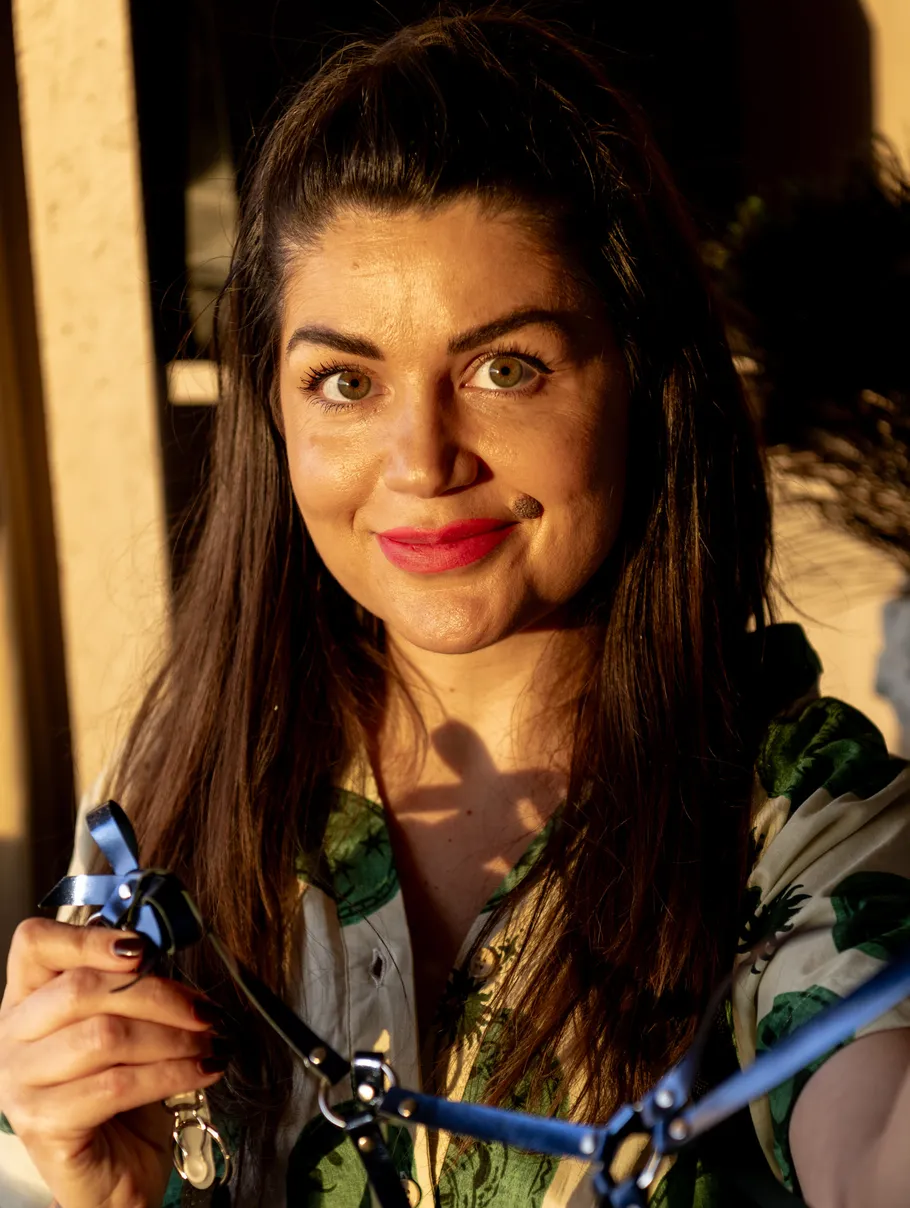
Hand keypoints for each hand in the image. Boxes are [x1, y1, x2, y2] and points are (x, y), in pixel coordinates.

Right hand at [0, 917, 227, 1207]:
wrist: (118, 1175)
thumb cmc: (123, 1092)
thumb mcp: (126, 1025)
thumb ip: (131, 984)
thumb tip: (164, 949)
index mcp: (26, 1000)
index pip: (35, 944)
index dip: (89, 938)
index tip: (144, 947)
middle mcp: (11, 1037)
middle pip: (81, 989)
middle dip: (158, 994)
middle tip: (204, 1010)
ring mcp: (20, 1084)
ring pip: (104, 1036)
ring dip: (172, 1037)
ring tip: (208, 1043)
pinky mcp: (43, 1124)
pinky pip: (117, 1084)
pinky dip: (172, 1073)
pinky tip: (204, 1070)